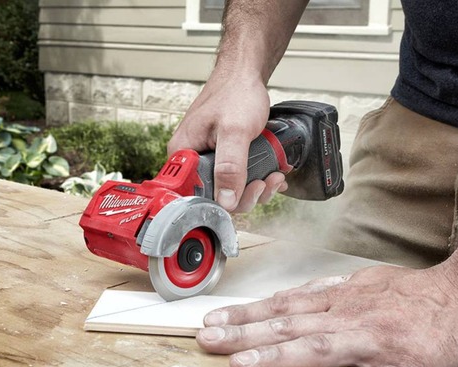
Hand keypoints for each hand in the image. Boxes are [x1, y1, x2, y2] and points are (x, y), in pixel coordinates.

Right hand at [168, 71, 286, 211]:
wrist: (245, 74)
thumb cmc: (236, 93)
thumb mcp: (235, 132)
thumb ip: (230, 168)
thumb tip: (226, 201)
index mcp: (184, 154)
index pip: (195, 195)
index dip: (222, 201)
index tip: (244, 193)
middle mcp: (192, 158)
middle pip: (216, 196)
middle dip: (246, 194)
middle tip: (264, 182)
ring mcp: (209, 158)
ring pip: (231, 189)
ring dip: (257, 188)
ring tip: (273, 175)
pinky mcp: (223, 156)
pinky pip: (238, 178)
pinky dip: (257, 178)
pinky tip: (271, 171)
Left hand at [196, 264, 457, 366]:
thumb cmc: (420, 291)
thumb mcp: (368, 281)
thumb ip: (334, 291)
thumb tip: (303, 294)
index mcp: (342, 299)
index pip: (284, 305)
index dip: (247, 313)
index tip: (214, 320)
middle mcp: (351, 316)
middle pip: (289, 323)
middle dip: (245, 332)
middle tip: (207, 339)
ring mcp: (376, 344)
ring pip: (319, 349)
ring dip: (278, 357)